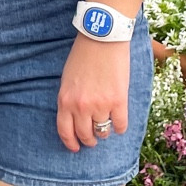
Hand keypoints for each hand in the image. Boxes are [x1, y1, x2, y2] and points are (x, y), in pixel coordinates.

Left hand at [56, 33, 129, 152]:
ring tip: (107, 126)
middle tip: (93, 139)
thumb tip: (76, 118)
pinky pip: (121, 125)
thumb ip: (69, 99)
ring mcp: (100, 105)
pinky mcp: (118, 101)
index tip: (75, 148)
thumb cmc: (83, 55)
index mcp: (64, 100)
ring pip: (103, 132)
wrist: (102, 37)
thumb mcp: (67, 79)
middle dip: (90, 140)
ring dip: (105, 132)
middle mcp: (80, 107)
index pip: (65, 131)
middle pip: (85, 135)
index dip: (71, 143)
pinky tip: (120, 121)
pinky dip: (121, 126)